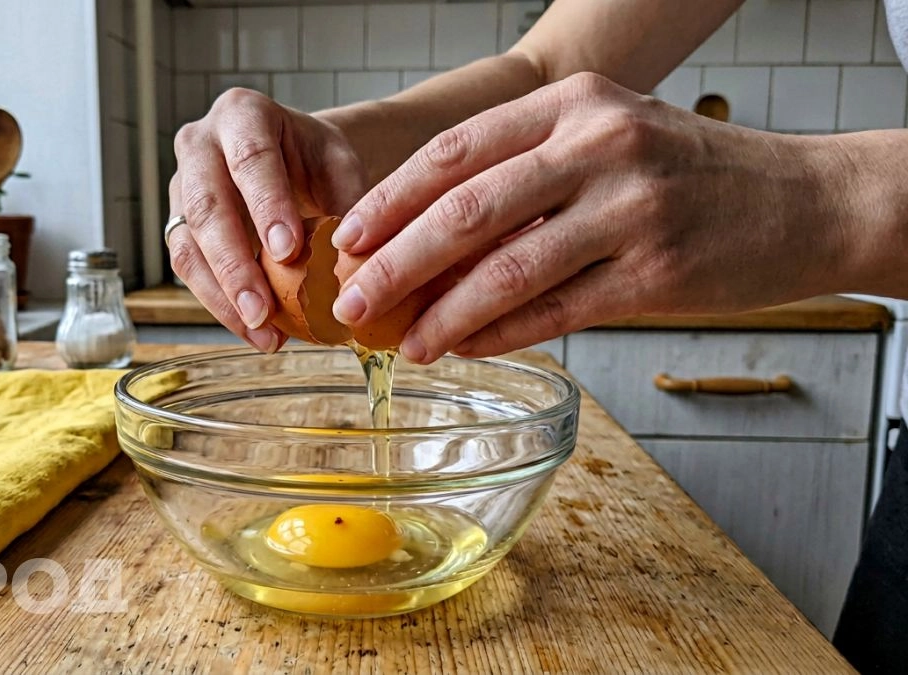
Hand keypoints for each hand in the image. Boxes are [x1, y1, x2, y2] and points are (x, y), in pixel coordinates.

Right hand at [168, 88, 366, 351]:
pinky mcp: (178, 225)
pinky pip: (189, 268)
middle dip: (235, 264)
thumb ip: (346, 205)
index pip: (250, 159)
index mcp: (242, 114)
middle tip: (263, 309)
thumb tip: (352, 265)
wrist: (291, 159)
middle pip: (207, 206)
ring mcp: (181, 186)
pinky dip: (221, 305)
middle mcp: (199, 145)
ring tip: (262, 332)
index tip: (287, 250)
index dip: (266, 205)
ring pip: (188, 244)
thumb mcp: (340, 166)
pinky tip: (255, 331)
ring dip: (223, 295)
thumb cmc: (314, 160)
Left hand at [332, 72, 854, 363]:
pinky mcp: (654, 274)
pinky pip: (553, 313)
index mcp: (574, 105)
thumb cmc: (689, 174)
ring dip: (440, 314)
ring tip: (402, 341)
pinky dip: (498, 335)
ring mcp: (629, 210)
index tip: (350, 238)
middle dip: (395, 263)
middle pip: (466, 211)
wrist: (804, 201)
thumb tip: (429, 236)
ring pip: (505, 270)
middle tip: (352, 300)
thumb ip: (527, 170)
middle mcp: (598, 147)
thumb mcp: (609, 135)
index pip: (455, 152)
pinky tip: (463, 348)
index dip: (391, 200)